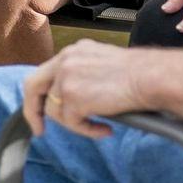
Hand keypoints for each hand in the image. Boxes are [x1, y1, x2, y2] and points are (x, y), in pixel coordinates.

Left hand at [21, 40, 152, 138]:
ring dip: (75, 124)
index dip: (39, 94)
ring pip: (55, 111)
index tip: (42, 111)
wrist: (150, 77)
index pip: (44, 73)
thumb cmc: (138, 74)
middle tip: (39, 130)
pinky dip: (87, 131)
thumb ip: (82, 74)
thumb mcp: (101, 64)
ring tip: (99, 126)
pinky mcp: (73, 97)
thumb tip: (73, 99)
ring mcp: (66, 78)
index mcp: (72, 52)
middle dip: (32, 112)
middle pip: (32, 87)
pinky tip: (106, 129)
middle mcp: (64, 60)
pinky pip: (72, 123)